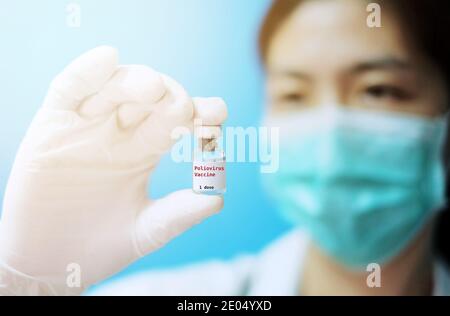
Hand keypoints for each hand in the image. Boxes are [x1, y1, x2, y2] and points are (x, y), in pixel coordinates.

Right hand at [0, 46, 226, 294]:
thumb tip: (218, 200)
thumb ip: (179, 214)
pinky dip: (86, 71)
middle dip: (171, 96)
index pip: (178, 118)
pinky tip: (107, 58)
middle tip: (185, 108)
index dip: (200, 112)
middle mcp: (120, 131)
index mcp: (145, 149)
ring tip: (154, 89)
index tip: (217, 114)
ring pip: (115, 86)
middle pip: (150, 97)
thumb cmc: (100, 246)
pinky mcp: (53, 124)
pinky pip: (69, 88)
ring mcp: (87, 125)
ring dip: (136, 81)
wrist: (51, 263)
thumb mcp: (146, 230)